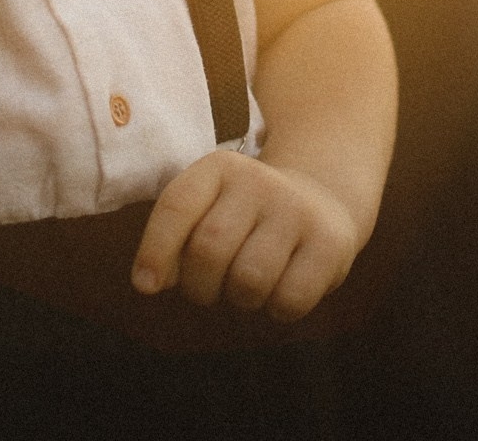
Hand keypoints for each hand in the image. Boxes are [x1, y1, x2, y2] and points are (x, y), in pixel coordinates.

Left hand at [131, 150, 357, 321]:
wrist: (322, 198)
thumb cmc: (245, 217)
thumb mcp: (208, 210)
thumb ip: (174, 240)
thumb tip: (151, 282)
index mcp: (220, 167)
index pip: (176, 206)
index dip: (154, 250)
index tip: (145, 286)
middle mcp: (260, 180)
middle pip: (209, 250)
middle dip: (200, 286)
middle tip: (210, 288)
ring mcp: (299, 209)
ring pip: (249, 280)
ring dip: (241, 300)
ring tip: (249, 285)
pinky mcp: (331, 242)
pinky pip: (290, 299)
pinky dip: (278, 309)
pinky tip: (283, 289)